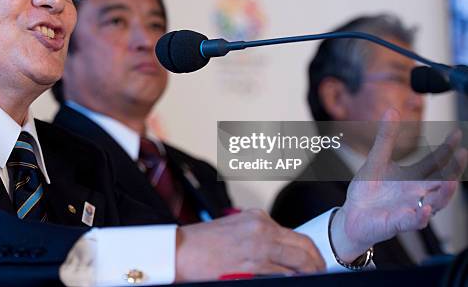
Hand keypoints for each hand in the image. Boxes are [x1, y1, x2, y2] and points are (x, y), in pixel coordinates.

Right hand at [175, 209, 324, 281]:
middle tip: (320, 273)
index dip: (311, 253)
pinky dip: (290, 279)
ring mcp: (257, 246)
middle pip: (303, 247)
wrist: (178, 250)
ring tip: (310, 279)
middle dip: (316, 263)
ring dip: (307, 273)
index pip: (296, 235)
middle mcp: (261, 227)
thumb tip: (279, 252)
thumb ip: (259, 236)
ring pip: (298, 262)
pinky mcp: (250, 264)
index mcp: (257, 218)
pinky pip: (281, 274)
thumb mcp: (236, 230)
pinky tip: (291, 282)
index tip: (315, 262)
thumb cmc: (201, 243)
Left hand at [331, 109, 467, 261]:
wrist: (351, 215)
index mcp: (413, 178)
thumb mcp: (376, 160)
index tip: (457, 132)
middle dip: (454, 171)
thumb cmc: (368, 190)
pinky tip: (426, 208)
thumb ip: (386, 138)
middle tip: (463, 154)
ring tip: (451, 182)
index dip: (447, 149)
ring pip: (435, 203)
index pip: (436, 163)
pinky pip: (413, 221)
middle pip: (442, 182)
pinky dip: (421, 216)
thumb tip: (392, 110)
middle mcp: (417, 193)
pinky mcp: (398, 223)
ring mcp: (410, 208)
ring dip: (444, 194)